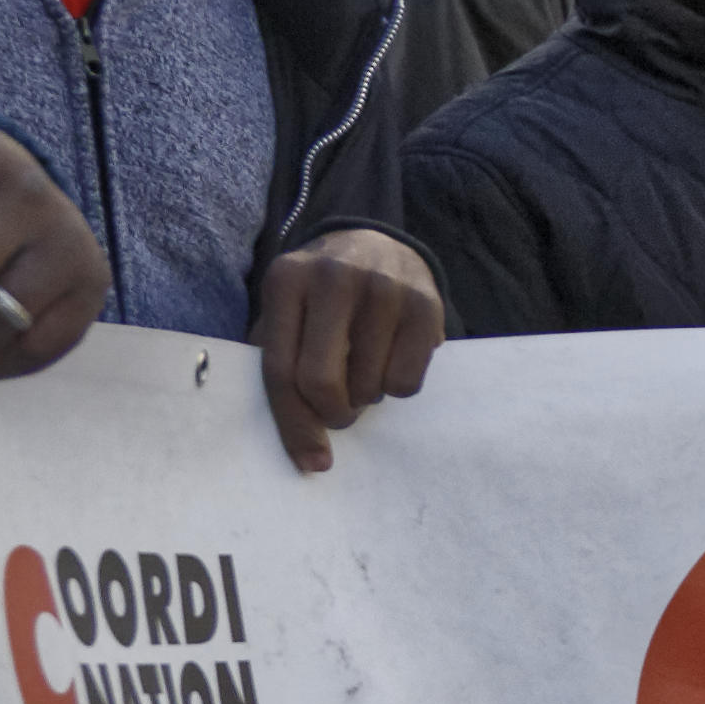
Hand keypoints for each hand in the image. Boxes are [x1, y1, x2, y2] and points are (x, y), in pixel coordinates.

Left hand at [254, 228, 444, 473]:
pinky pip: (406, 382)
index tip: (310, 460)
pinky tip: (389, 359)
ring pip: (369, 387)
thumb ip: (279, 363)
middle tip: (339, 413)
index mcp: (286, 280)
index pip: (280, 369)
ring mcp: (383, 287)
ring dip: (365, 399)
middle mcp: (333, 277)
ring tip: (362, 372)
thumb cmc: (320, 297)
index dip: (293, 423)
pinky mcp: (424, 303)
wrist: (376, 243)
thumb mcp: (287, 312)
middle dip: (331, 414)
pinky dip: (396, 388)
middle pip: (321, 381)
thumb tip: (301, 446)